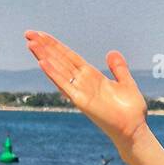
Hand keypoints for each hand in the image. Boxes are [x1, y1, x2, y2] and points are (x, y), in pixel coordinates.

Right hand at [23, 30, 148, 155]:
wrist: (134, 131)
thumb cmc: (131, 112)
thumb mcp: (126, 83)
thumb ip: (118, 68)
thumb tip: (111, 52)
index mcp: (93, 77)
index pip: (70, 57)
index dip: (56, 46)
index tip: (42, 35)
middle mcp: (84, 83)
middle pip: (60, 61)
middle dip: (45, 47)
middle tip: (28, 33)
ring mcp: (81, 92)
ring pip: (59, 70)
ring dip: (44, 57)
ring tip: (30, 43)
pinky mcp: (82, 102)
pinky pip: (65, 86)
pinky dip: (54, 75)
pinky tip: (42, 63)